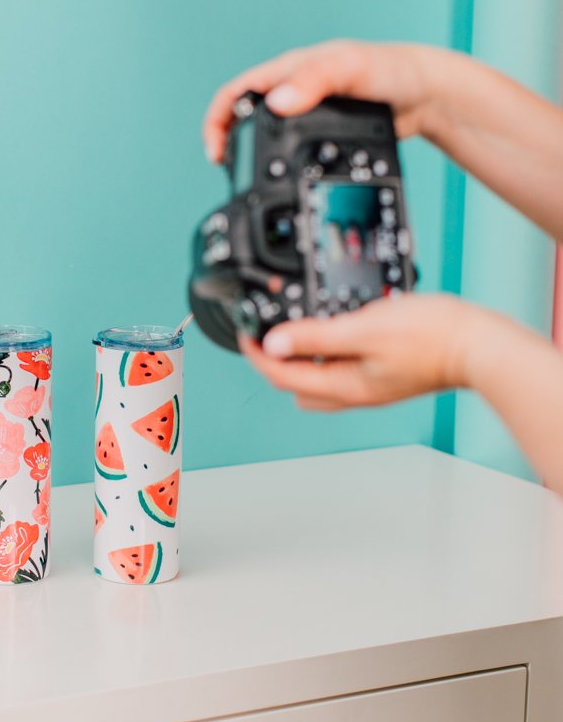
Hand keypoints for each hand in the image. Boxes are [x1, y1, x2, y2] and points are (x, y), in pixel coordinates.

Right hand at [201, 39, 458, 163]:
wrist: (424, 92)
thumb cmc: (389, 69)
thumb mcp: (348, 69)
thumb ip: (314, 81)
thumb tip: (276, 103)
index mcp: (288, 69)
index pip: (236, 92)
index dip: (217, 120)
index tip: (216, 151)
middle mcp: (292, 88)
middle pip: (242, 113)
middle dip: (226, 140)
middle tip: (225, 170)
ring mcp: (305, 110)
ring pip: (264, 131)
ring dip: (248, 153)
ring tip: (245, 178)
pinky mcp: (321, 130)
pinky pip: (288, 145)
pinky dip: (278, 161)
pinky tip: (285, 176)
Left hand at [240, 294, 481, 411]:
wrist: (477, 344)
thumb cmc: (431, 337)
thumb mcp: (363, 328)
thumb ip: (316, 336)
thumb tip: (275, 343)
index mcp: (345, 386)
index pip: (282, 376)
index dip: (257, 355)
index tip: (245, 333)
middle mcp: (355, 393)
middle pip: (296, 384)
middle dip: (273, 362)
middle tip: (263, 333)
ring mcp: (370, 387)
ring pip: (318, 381)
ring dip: (299, 360)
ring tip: (292, 330)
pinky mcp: (384, 375)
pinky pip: (341, 371)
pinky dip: (326, 355)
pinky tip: (332, 332)